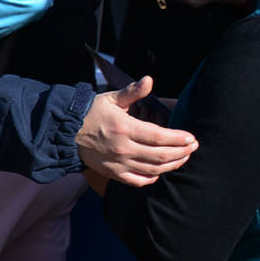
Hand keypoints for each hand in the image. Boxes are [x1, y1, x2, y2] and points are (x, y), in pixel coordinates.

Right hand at [75, 76, 197, 186]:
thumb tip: (149, 80)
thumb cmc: (92, 112)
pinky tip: (160, 171)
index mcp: (124, 128)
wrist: (67, 131)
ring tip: (183, 158)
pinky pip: (138, 180)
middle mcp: (123, 148)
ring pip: (153, 169)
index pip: (159, 136)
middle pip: (161, 155)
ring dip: (172, 165)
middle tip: (192, 147)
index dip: (178, 139)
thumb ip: (133, 91)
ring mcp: (118, 163)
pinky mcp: (113, 173)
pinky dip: (152, 178)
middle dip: (181, 152)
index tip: (191, 138)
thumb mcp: (112, 98)